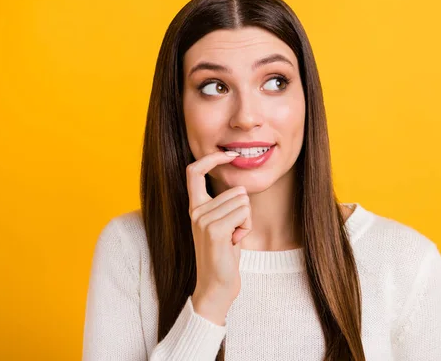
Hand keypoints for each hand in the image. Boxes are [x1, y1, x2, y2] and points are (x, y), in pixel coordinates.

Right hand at [186, 150, 252, 325]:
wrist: (216, 286)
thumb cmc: (224, 255)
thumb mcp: (224, 225)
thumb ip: (226, 205)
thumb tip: (241, 188)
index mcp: (195, 207)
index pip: (195, 171)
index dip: (212, 158)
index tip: (229, 155)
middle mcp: (195, 211)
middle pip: (236, 191)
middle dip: (244, 211)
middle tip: (233, 232)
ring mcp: (203, 220)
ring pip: (243, 202)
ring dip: (246, 221)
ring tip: (232, 239)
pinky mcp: (214, 230)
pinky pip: (244, 213)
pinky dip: (246, 228)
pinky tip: (235, 243)